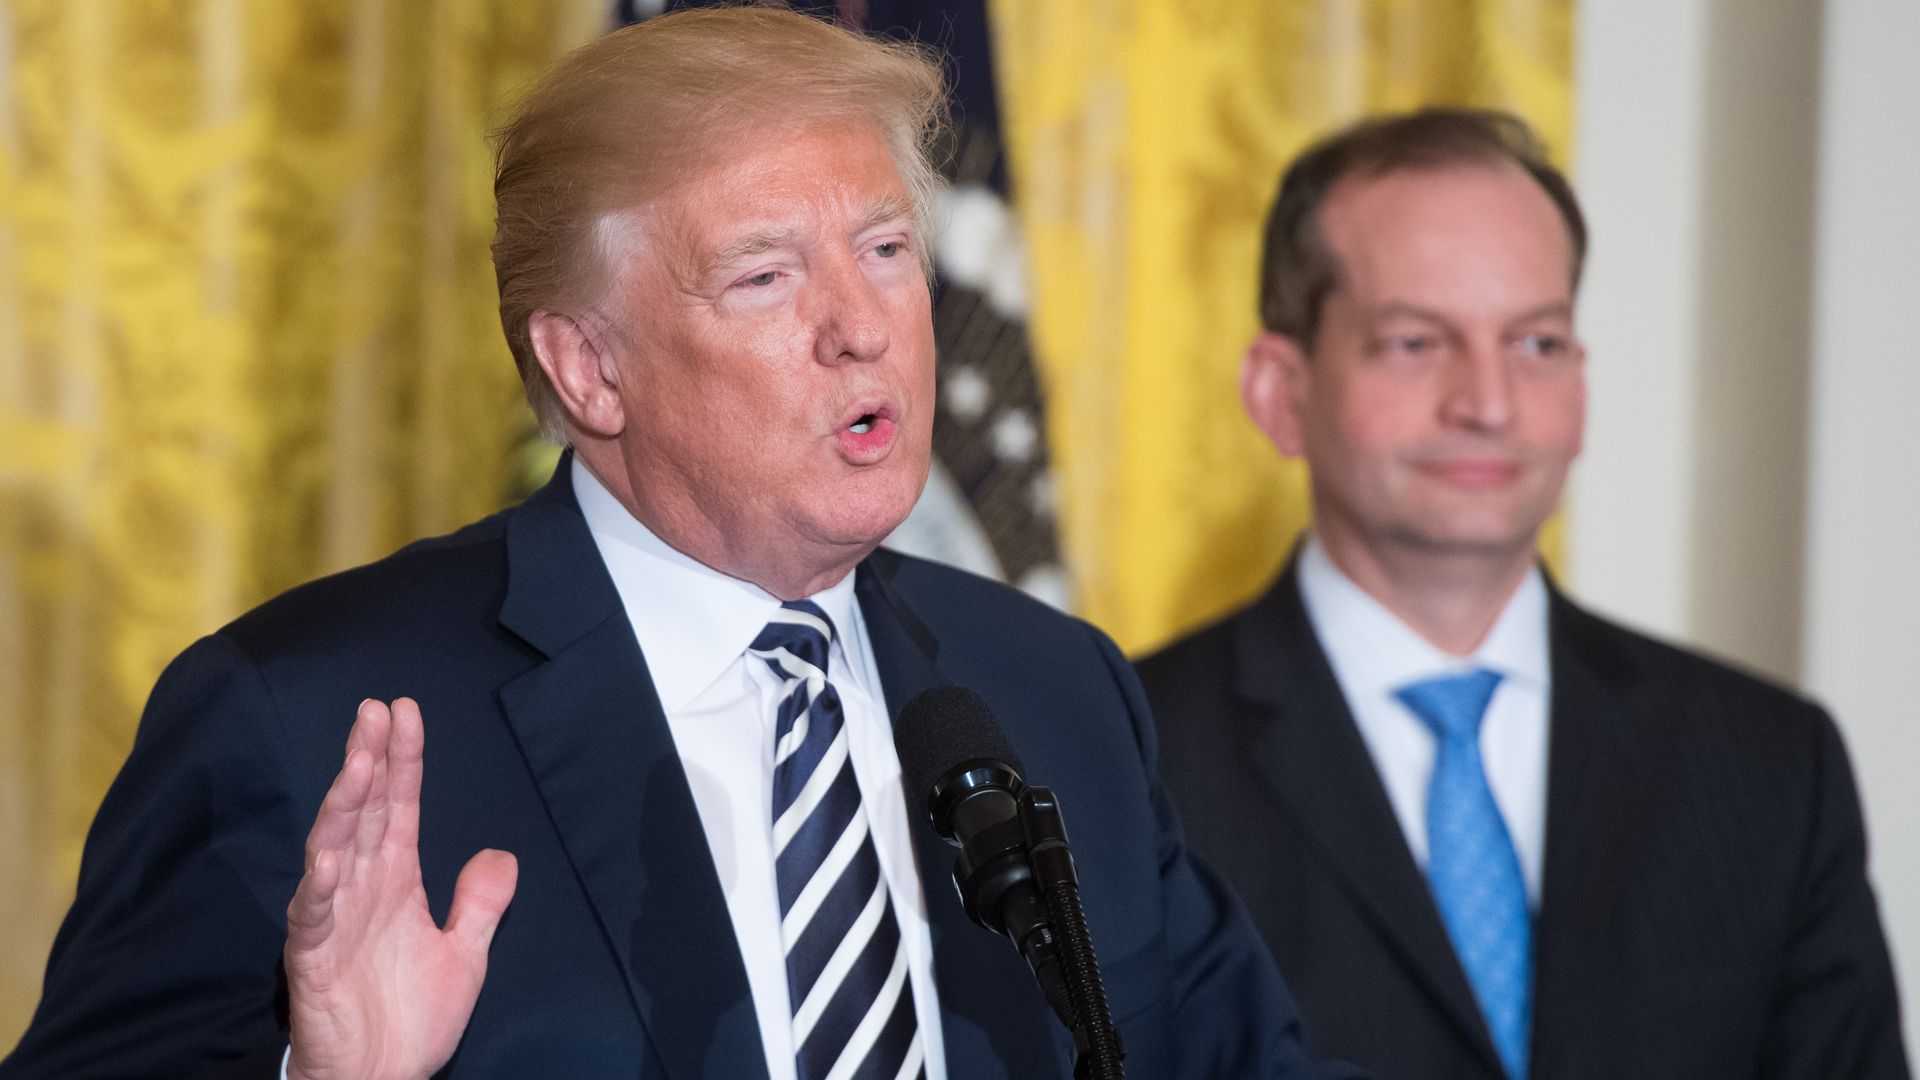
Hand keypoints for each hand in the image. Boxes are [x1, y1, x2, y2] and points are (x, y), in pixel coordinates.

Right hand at [283, 698, 517, 1079]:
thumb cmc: (412, 1020)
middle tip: (374, 711)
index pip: (401, 807)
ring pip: (335, 848)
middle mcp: (362, 887)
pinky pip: (312, 915)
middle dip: (370, 761)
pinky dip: (319, 886)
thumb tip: (502, 854)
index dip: (404, 760)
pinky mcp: (311, 957)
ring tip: (359, 765)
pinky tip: (328, 859)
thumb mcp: (466, 955)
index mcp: (396, 881)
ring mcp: (333, 918)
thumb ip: (480, 904)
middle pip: (365, 812)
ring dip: (344, 807)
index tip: (405, 712)